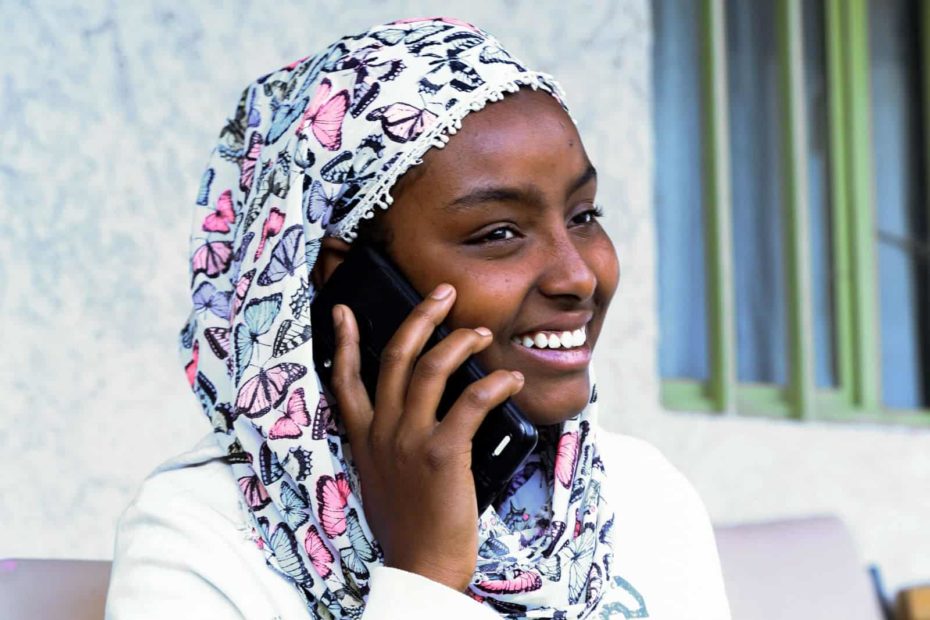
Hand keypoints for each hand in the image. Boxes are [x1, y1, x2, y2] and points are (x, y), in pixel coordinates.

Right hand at [329, 283, 523, 591]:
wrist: (421, 568)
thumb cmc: (411, 525)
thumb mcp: (384, 479)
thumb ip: (391, 443)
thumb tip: (415, 414)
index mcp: (365, 438)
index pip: (346, 380)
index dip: (344, 342)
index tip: (341, 311)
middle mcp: (382, 432)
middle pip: (395, 357)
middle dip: (420, 317)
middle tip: (444, 294)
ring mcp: (409, 441)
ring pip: (431, 370)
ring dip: (459, 342)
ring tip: (481, 334)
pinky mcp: (441, 454)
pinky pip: (469, 403)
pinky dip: (494, 386)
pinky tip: (510, 381)